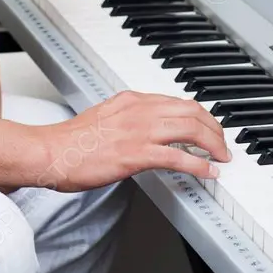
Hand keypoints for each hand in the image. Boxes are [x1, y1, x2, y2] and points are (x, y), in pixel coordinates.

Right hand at [35, 90, 230, 191]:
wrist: (51, 151)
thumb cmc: (72, 141)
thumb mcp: (105, 117)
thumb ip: (128, 119)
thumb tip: (149, 131)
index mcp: (130, 100)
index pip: (177, 101)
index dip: (200, 116)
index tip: (209, 129)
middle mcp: (137, 110)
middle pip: (191, 111)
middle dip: (214, 128)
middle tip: (221, 145)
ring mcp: (137, 131)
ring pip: (190, 130)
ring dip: (213, 145)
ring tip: (221, 158)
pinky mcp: (135, 154)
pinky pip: (178, 157)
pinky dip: (199, 166)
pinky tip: (208, 173)